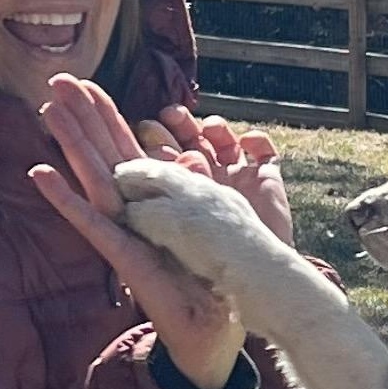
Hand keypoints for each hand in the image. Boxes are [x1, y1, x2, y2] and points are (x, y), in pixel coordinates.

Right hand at [31, 75, 246, 388]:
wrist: (213, 325)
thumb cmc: (209, 278)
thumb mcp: (207, 222)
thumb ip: (192, 188)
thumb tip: (191, 155)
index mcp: (152, 199)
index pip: (125, 148)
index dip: (106, 116)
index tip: (87, 83)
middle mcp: (131, 210)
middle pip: (102, 153)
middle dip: (81, 116)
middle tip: (56, 78)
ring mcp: (122, 231)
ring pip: (91, 177)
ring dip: (69, 143)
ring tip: (47, 109)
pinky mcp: (120, 254)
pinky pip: (89, 221)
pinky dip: (65, 198)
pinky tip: (39, 172)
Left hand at [134, 104, 294, 244]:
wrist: (254, 273)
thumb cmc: (207, 255)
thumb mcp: (169, 221)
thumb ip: (148, 200)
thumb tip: (120, 175)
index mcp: (185, 192)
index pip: (168, 156)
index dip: (158, 138)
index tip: (148, 126)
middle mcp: (211, 182)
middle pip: (194, 142)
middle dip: (182, 125)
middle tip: (171, 115)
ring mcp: (239, 179)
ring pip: (224, 141)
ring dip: (216, 128)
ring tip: (210, 126)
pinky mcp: (267, 180)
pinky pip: (264, 152)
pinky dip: (256, 140)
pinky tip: (247, 140)